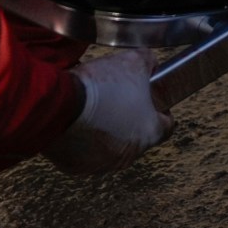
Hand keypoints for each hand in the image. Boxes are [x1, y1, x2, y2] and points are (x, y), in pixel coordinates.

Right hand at [43, 49, 172, 174]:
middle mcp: (128, 155)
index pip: (167, 126)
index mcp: (149, 133)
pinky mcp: (76, 167)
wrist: (60, 104)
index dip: (161, 110)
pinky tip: (77, 121)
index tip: (153, 101)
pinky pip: (85, 153)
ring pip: (110, 146)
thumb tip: (151, 65)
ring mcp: (101, 164)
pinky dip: (83, 140)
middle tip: (118, 100)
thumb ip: (149, 63)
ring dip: (107, 131)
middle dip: (130, 118)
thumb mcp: (134, 61)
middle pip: (137, 136)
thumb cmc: (99, 87)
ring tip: (96, 109)